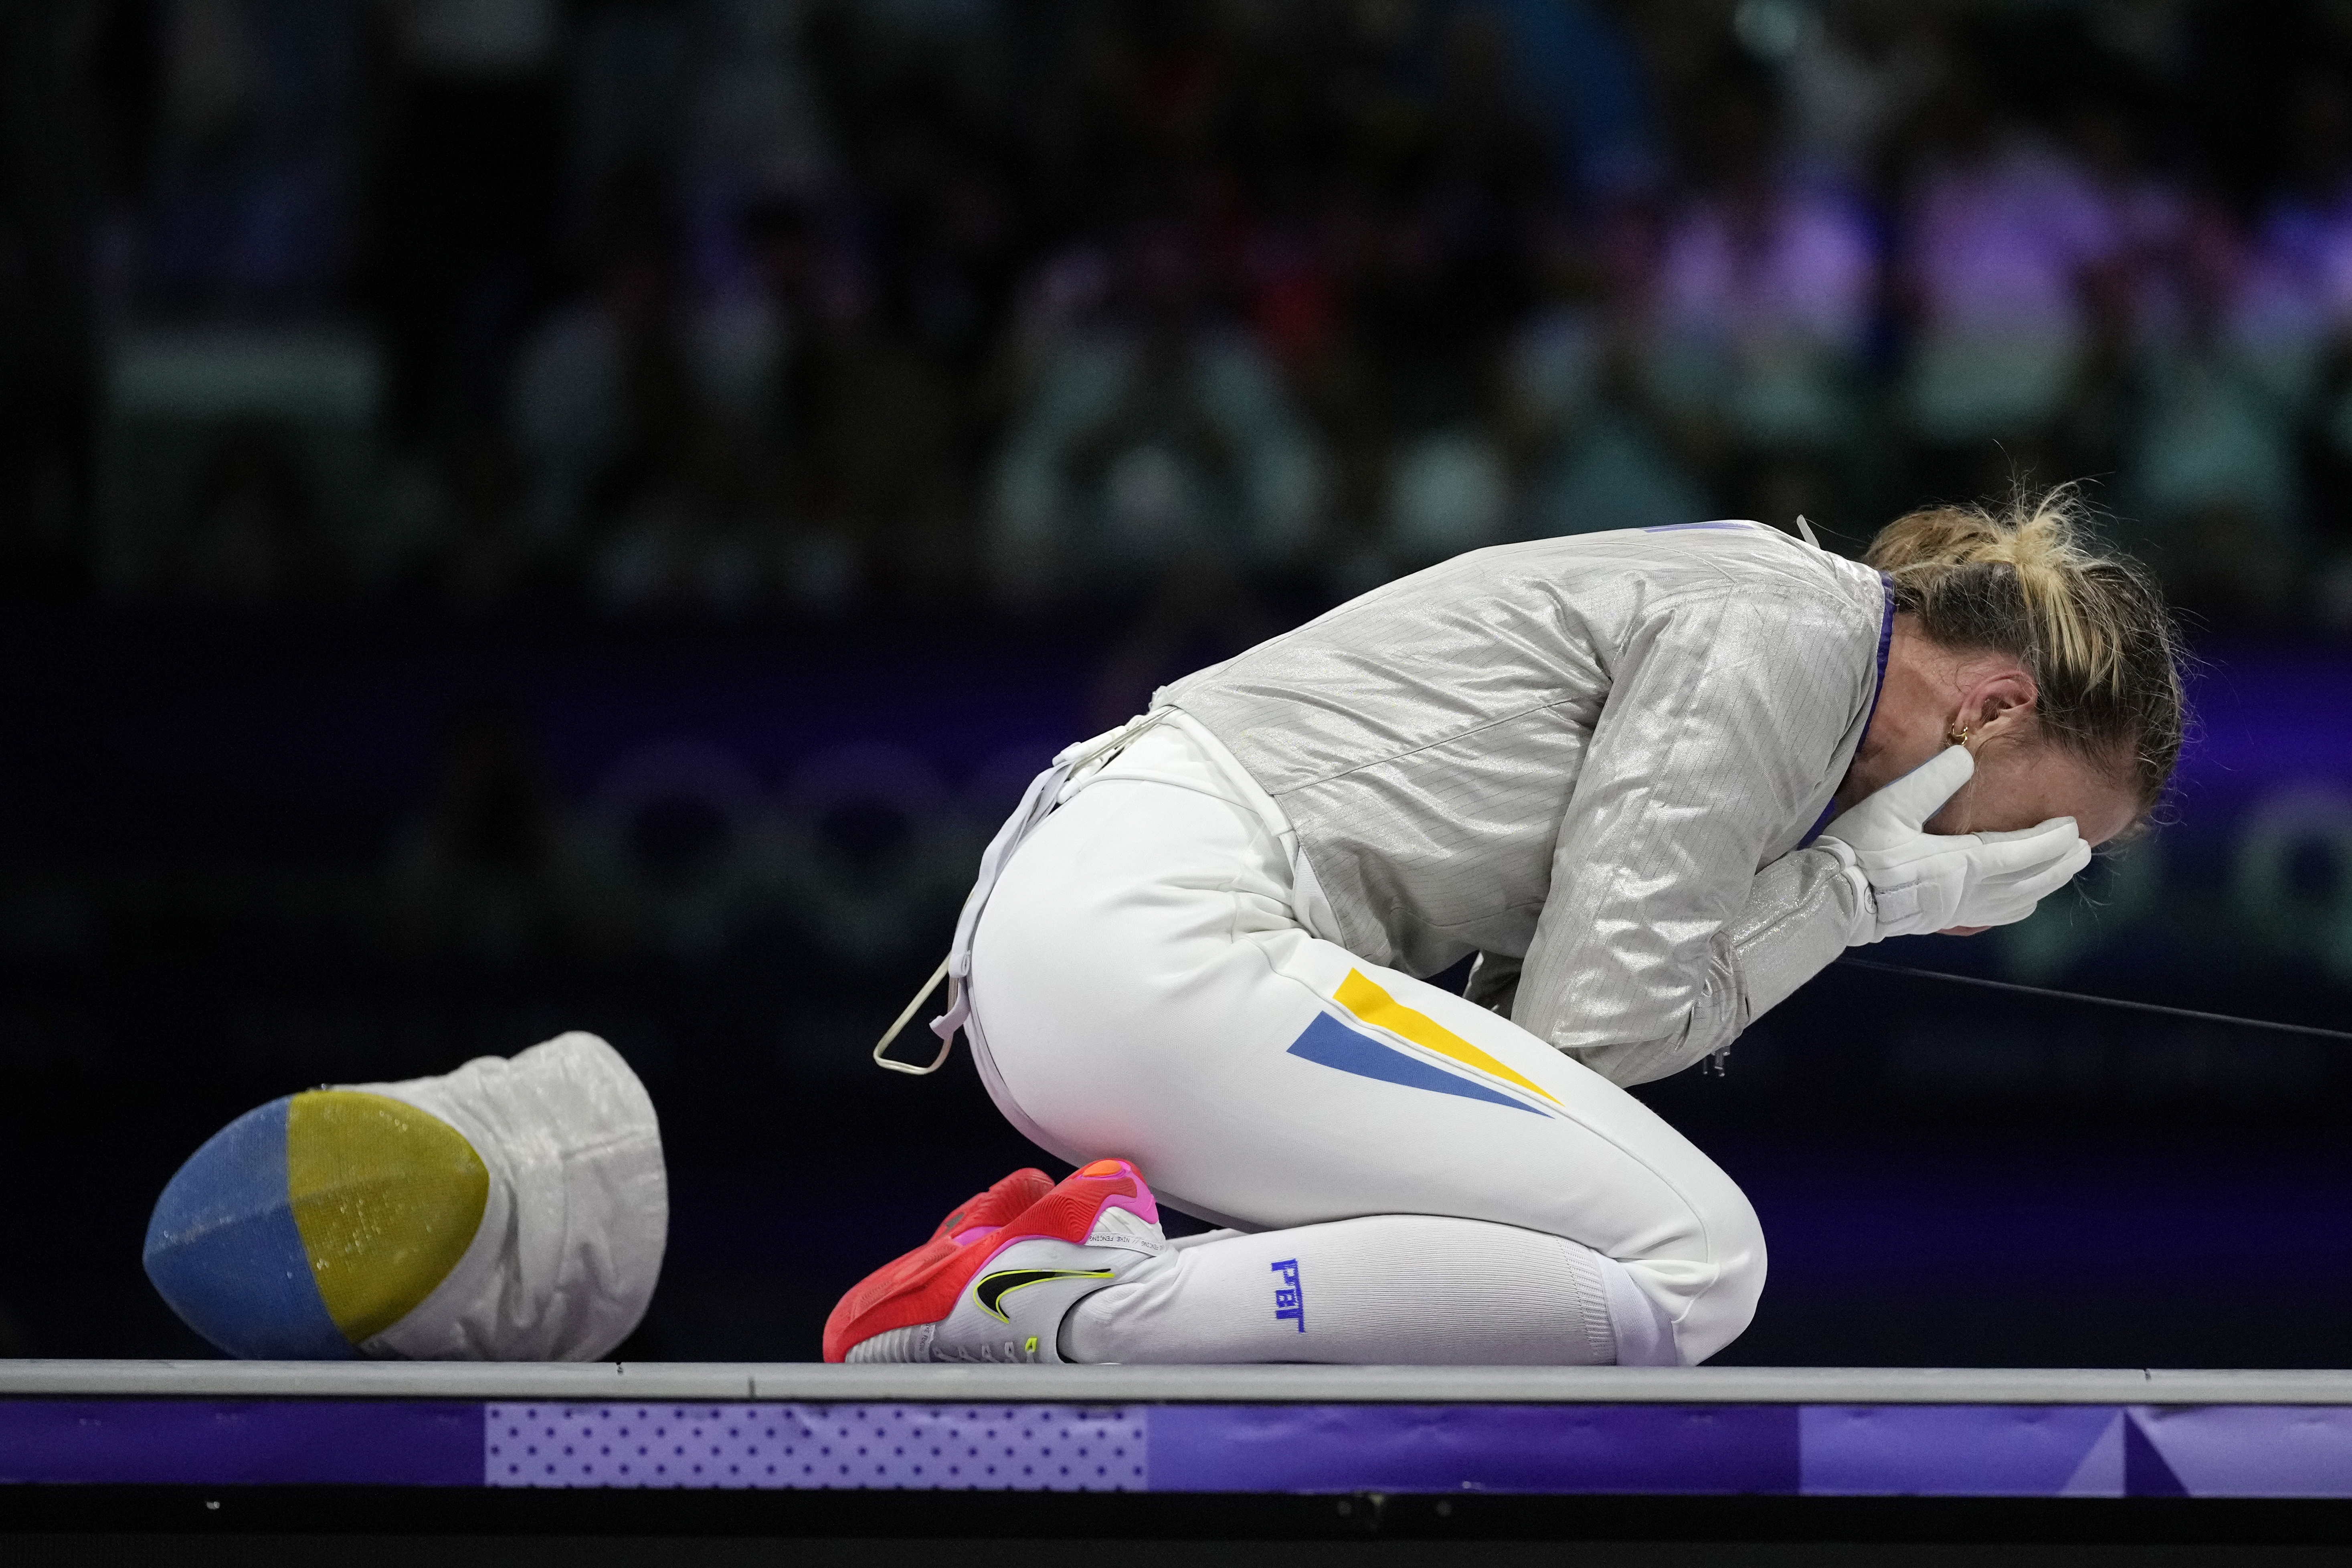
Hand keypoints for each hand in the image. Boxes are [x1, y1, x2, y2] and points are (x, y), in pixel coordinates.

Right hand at [1816, 745, 2091, 944]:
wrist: (1834, 896)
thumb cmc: (1860, 849)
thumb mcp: (1892, 805)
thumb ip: (1932, 781)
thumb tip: (1965, 756)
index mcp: (1963, 863)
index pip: (2025, 852)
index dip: (2054, 841)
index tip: (2076, 827)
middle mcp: (1970, 891)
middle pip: (2032, 880)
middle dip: (2061, 865)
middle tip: (2085, 850)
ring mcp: (1959, 909)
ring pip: (2019, 901)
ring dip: (2046, 885)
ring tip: (2061, 871)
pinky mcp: (1945, 919)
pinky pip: (1997, 915)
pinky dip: (2019, 903)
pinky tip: (2020, 899)